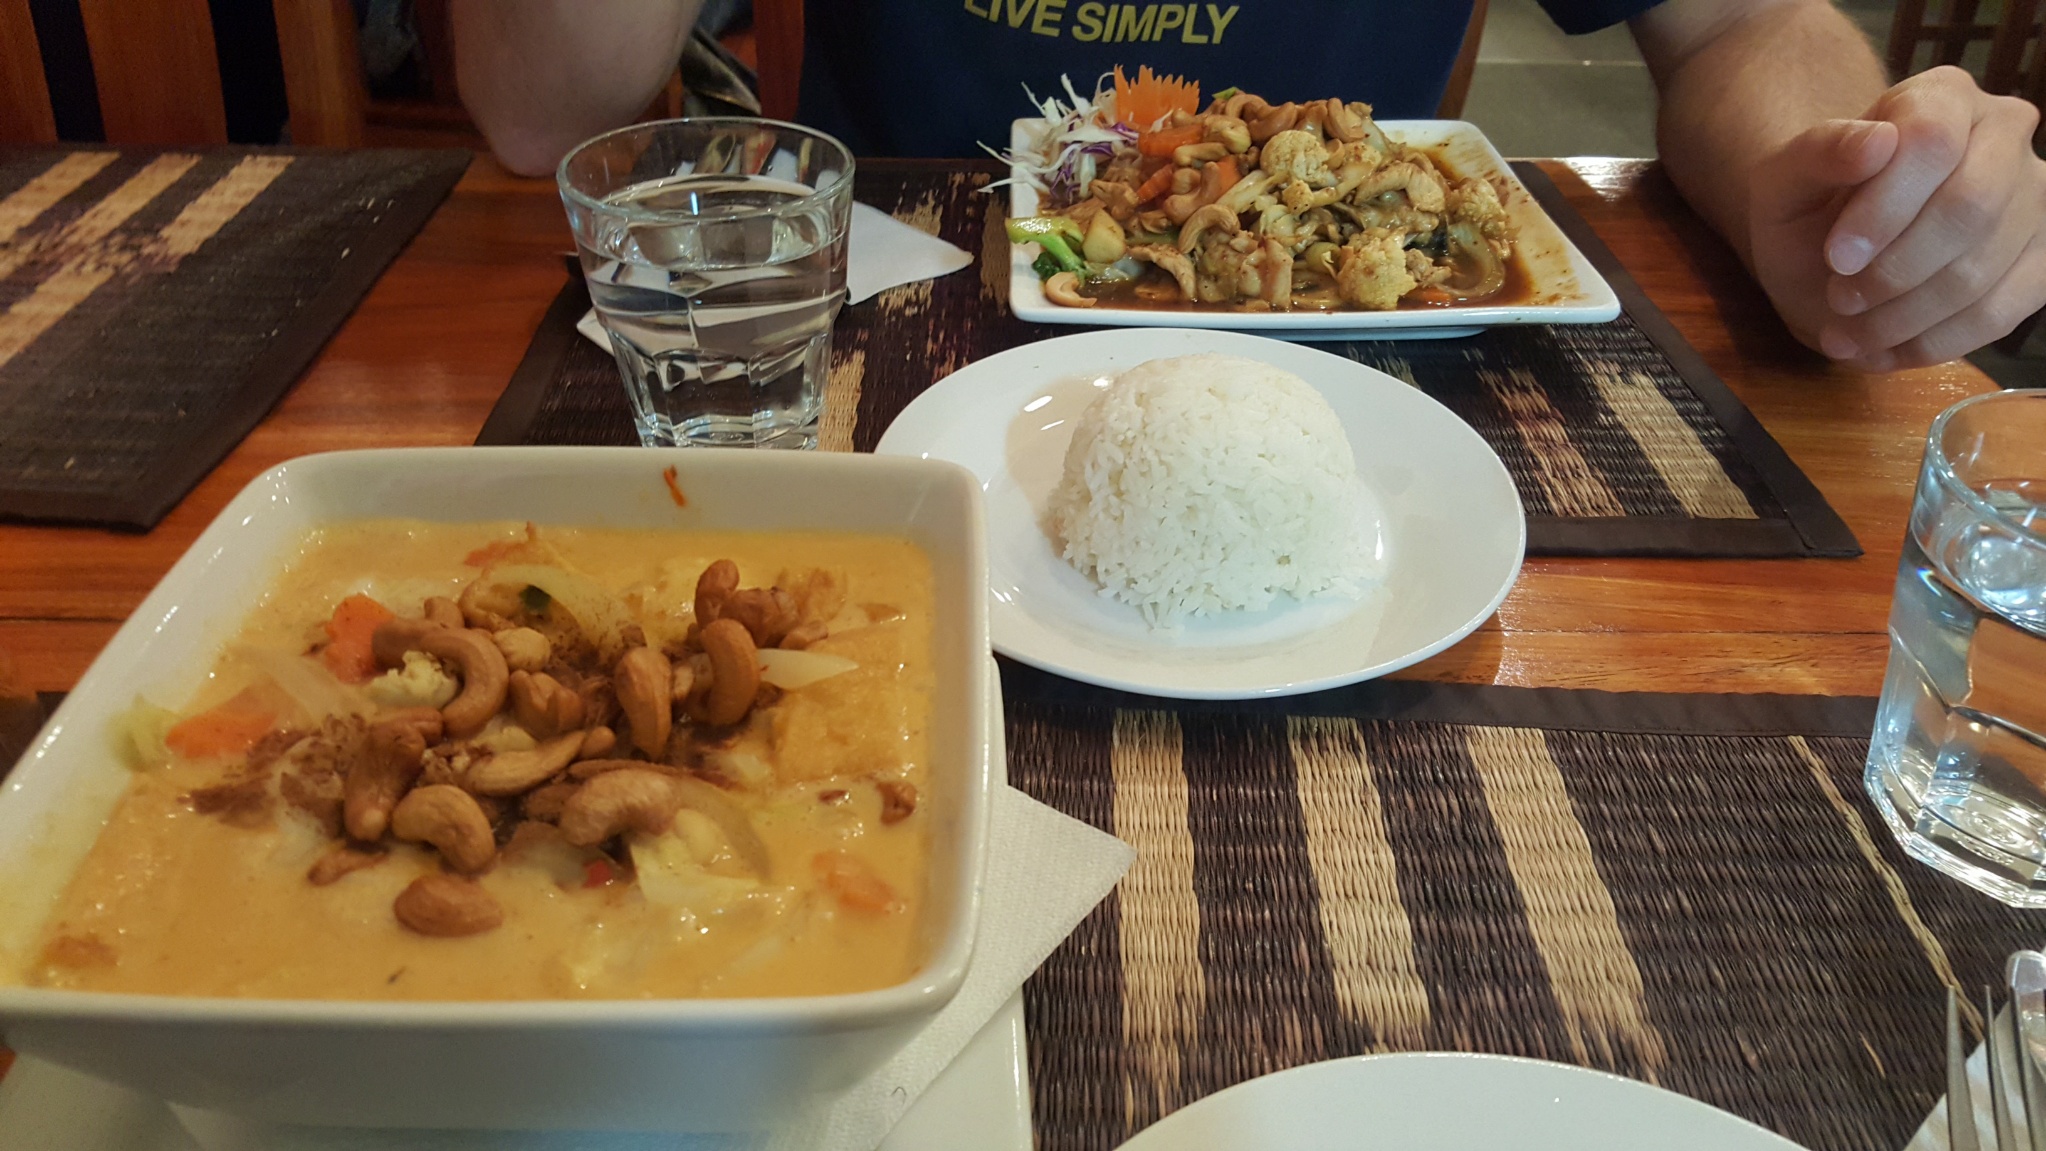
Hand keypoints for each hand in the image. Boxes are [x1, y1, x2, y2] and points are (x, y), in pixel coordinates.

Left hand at [1748, 66, 2045, 370]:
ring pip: (1982, 270)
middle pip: (1971, 207)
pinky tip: (1880, 352)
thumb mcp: (1785, 181)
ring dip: (1902, 317)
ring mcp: (2033, 197)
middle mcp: (2004, 134)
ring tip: (1846, 333)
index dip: (1885, 208)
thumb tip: (1879, 140)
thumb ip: (1819, 153)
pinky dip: (1930, 344)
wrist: (1833, 253)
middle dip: (1895, 270)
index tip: (1837, 257)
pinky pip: (1998, 315)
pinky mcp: (2040, 262)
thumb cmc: (1810, 207)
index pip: (1932, 141)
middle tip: (1840, 298)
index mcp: (1942, 96)